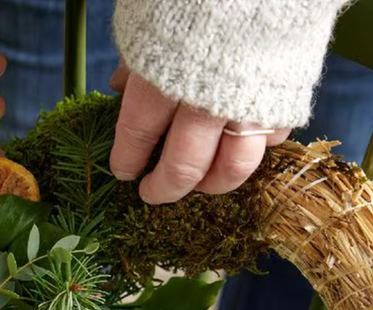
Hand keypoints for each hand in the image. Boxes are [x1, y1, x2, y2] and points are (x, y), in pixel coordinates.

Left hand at [108, 62, 290, 203]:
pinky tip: (236, 150)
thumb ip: (135, 60)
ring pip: (232, 169)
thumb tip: (118, 87)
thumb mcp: (147, 22)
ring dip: (210, 186)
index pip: (137, 138)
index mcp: (161, 80)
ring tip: (196, 187)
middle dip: (162, 188)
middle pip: (183, 167)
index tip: (123, 172)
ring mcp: (248, 103)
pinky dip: (253, 152)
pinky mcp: (285, 96)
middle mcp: (204, 100)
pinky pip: (270, 141)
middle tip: (151, 194)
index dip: (127, 161)